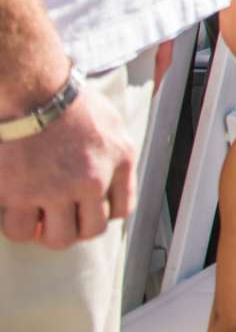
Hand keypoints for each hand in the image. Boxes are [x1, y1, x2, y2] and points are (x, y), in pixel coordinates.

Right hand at [0, 80, 135, 247]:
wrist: (35, 92)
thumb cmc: (72, 103)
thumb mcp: (114, 126)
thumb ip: (117, 157)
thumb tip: (114, 184)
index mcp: (118, 162)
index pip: (122, 210)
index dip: (105, 212)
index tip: (90, 208)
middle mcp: (90, 181)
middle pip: (89, 232)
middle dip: (77, 227)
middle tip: (61, 217)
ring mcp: (53, 191)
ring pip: (55, 238)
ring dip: (46, 232)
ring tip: (39, 217)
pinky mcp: (17, 194)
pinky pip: (18, 229)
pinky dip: (17, 225)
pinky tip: (16, 210)